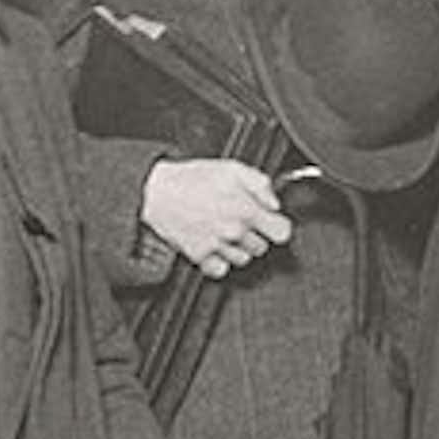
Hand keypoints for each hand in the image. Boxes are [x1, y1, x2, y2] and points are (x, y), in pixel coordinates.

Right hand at [142, 157, 292, 277]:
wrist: (156, 191)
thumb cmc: (191, 178)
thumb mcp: (232, 168)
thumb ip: (261, 184)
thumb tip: (275, 203)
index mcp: (246, 210)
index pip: (282, 233)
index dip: (277, 226)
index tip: (270, 222)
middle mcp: (234, 232)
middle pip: (262, 247)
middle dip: (255, 234)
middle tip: (239, 220)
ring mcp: (217, 246)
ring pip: (244, 260)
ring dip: (238, 248)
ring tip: (224, 230)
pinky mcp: (200, 257)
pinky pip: (221, 270)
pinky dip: (220, 261)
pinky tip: (214, 245)